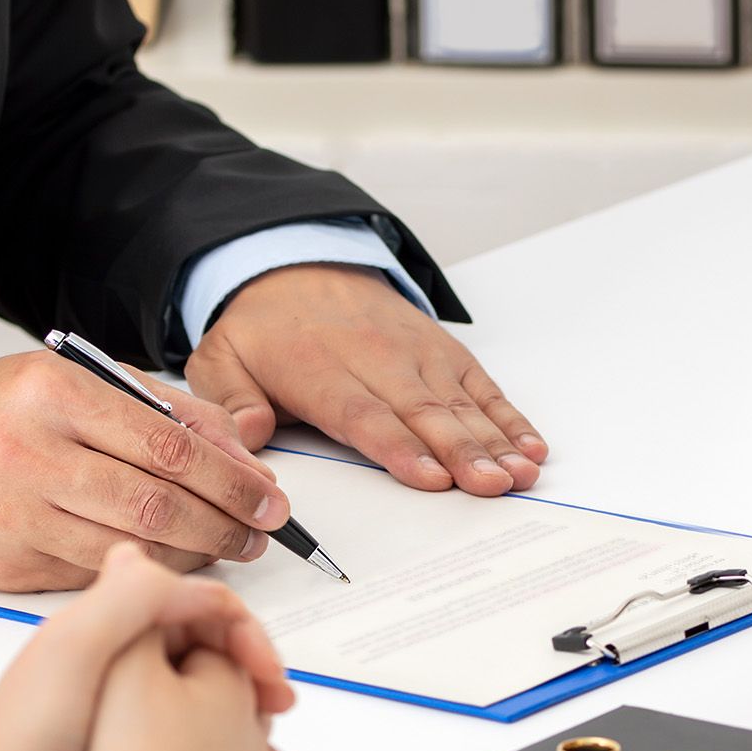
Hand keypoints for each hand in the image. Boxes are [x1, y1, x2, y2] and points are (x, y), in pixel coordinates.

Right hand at [0, 352, 292, 592]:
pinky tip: (165, 561)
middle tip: (258, 533)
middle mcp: (29, 452)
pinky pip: (94, 576)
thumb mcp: (81, 382)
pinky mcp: (7, 564)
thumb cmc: (2, 412)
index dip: (233, 481)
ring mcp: (14, 514)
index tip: (270, 500)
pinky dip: (140, 573)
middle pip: (157, 504)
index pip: (170, 446)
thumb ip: (169, 411)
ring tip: (221, 548)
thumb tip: (246, 452)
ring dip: (191, 556)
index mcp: (55, 393)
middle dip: (224, 525)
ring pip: (130, 549)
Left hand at [0, 545, 297, 750]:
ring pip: (216, 737)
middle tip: (280, 723)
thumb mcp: (77, 647)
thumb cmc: (29, 743)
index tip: (270, 678)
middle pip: (213, 674)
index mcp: (108, 641)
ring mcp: (128, 743)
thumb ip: (132, 597)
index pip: (197, 617)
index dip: (243, 638)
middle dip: (258, 699)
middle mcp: (122, 686)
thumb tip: (189, 577)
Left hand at [185, 264, 548, 495]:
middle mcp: (375, 358)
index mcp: (319, 369)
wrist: (294, 265)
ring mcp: (415, 353)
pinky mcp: (441, 350)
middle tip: (490, 485)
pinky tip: (530, 445)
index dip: (400, 447)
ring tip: (520, 473)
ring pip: (459, 400)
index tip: (431, 477)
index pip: (364, 414)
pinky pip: (480, 385)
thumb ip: (231, 402)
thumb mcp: (221, 358)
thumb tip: (247, 436)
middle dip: (461, 451)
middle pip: (423, 411)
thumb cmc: (262, 330)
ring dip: (493, 439)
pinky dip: (508, 415)